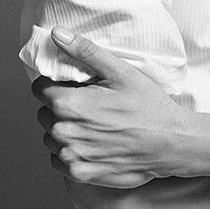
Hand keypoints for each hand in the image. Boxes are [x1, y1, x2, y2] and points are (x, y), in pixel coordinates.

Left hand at [32, 28, 189, 187]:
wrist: (170, 143)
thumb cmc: (148, 107)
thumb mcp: (119, 71)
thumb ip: (84, 52)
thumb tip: (58, 34)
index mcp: (70, 104)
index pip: (39, 88)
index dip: (55, 82)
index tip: (73, 83)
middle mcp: (64, 133)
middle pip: (45, 112)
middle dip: (61, 104)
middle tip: (90, 102)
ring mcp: (71, 157)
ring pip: (51, 136)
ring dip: (66, 128)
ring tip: (94, 122)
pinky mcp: (79, 174)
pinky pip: (60, 160)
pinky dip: (72, 150)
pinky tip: (94, 141)